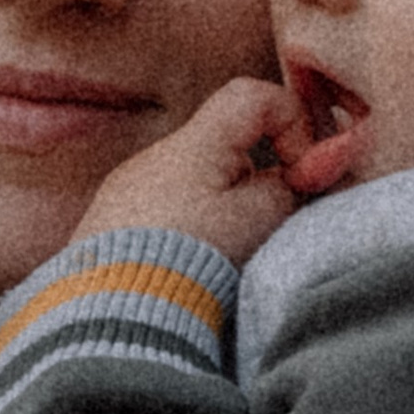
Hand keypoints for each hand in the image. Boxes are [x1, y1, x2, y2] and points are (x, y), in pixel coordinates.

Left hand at [70, 77, 358, 267]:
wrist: (114, 316)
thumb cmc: (190, 262)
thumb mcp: (257, 221)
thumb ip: (287, 189)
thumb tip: (300, 174)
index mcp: (193, 144)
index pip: (254, 98)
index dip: (294, 125)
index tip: (302, 176)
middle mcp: (153, 158)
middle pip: (227, 146)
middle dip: (261, 180)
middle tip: (271, 225)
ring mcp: (126, 192)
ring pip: (197, 184)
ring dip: (226, 210)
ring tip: (228, 258)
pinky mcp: (111, 228)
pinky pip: (165, 213)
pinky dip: (191, 230)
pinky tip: (190, 268)